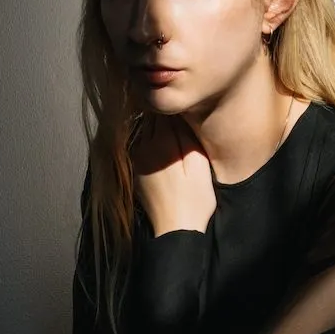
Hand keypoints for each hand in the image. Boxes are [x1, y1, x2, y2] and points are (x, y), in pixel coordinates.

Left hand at [130, 114, 215, 234]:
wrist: (175, 230)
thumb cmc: (194, 200)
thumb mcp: (198, 165)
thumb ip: (186, 136)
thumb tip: (179, 111)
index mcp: (160, 143)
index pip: (164, 110)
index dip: (177, 106)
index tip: (188, 104)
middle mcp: (142, 147)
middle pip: (152, 117)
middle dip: (166, 113)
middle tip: (184, 112)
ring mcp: (136, 159)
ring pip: (146, 130)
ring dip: (159, 126)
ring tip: (177, 130)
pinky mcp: (136, 169)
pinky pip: (143, 144)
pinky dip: (153, 140)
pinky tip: (168, 148)